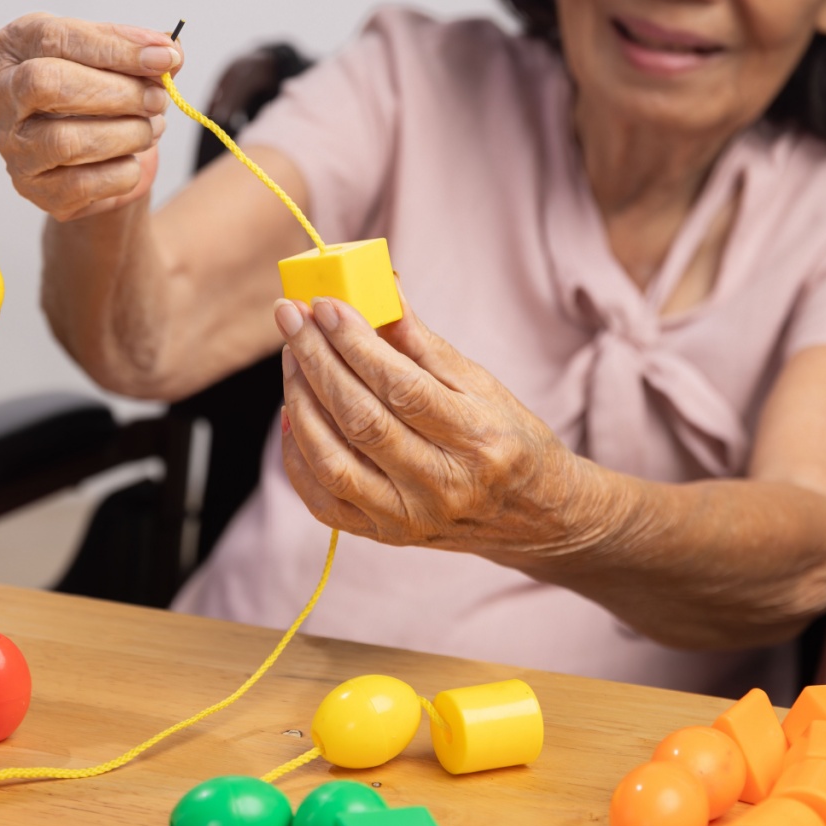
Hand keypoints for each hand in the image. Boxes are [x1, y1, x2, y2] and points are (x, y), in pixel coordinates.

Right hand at [0, 13, 181, 220]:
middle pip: (48, 85)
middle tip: (158, 98)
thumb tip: (170, 54)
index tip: (165, 57)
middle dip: (117, 92)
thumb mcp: (114, 59)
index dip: (115, 48)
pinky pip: (82, 184)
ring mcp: (12, 146)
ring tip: (151, 129)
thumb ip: (141, 52)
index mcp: (15, 47)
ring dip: (126, 134)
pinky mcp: (33, 188)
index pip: (56, 39)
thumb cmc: (98, 93)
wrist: (90, 155)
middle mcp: (1, 95)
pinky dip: (122, 171)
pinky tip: (132, 159)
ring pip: (66, 141)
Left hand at [275, 295, 597, 558]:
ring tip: (292, 357)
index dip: (357, 344)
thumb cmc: (506, 437)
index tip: (326, 305)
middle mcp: (442, 486)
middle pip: (361, 421)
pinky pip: (322, 499)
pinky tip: (293, 412)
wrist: (533, 516)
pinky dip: (297, 454)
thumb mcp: (480, 385)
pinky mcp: (383, 536)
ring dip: (300, 402)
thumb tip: (378, 289)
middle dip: (317, 361)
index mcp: (477, 440)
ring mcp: (409, 518)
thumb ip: (422, 343)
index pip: (402, 388)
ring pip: (333, 462)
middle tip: (292, 318)